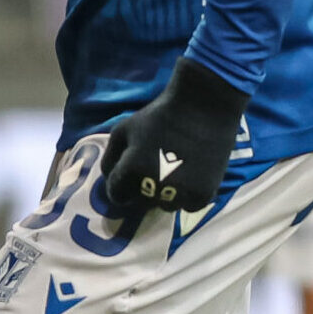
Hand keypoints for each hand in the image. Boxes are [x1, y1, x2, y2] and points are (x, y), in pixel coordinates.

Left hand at [99, 59, 248, 213]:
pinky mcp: (203, 194)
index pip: (117, 195)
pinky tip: (190, 175)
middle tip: (155, 168)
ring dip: (166, 194)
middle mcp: (156, 185)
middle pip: (142, 202)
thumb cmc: (160, 116)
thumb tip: (108, 181)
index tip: (130, 175)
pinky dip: (188, 195)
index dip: (121, 186)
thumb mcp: (124, 129)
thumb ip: (110, 158)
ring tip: (174, 171)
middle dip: (143, 189)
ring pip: (166, 206)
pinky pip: (189, 206)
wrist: (203, 107)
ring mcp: (181, 192)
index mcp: (132, 168)